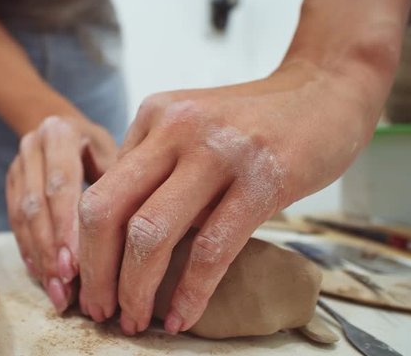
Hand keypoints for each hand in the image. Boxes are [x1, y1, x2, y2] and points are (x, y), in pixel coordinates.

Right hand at [6, 115, 116, 311]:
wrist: (64, 127)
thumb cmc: (101, 145)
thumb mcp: (114, 152)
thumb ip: (118, 185)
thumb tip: (127, 238)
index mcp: (60, 133)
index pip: (60, 184)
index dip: (66, 227)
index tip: (76, 266)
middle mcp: (32, 146)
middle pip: (36, 204)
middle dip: (51, 250)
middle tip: (66, 287)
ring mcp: (17, 165)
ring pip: (21, 218)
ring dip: (40, 258)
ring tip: (57, 293)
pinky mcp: (9, 185)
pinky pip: (15, 223)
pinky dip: (30, 252)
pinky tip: (43, 277)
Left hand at [78, 61, 378, 334]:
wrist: (325, 90)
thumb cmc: (256, 120)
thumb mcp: (192, 128)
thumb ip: (156, 168)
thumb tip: (120, 238)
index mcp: (153, 117)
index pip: (98, 192)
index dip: (85, 247)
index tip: (89, 283)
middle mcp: (175, 128)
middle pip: (106, 212)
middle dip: (96, 272)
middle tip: (100, 311)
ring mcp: (218, 152)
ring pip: (150, 234)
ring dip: (136, 289)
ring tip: (134, 320)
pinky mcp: (262, 180)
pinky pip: (211, 249)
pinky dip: (190, 292)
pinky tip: (181, 317)